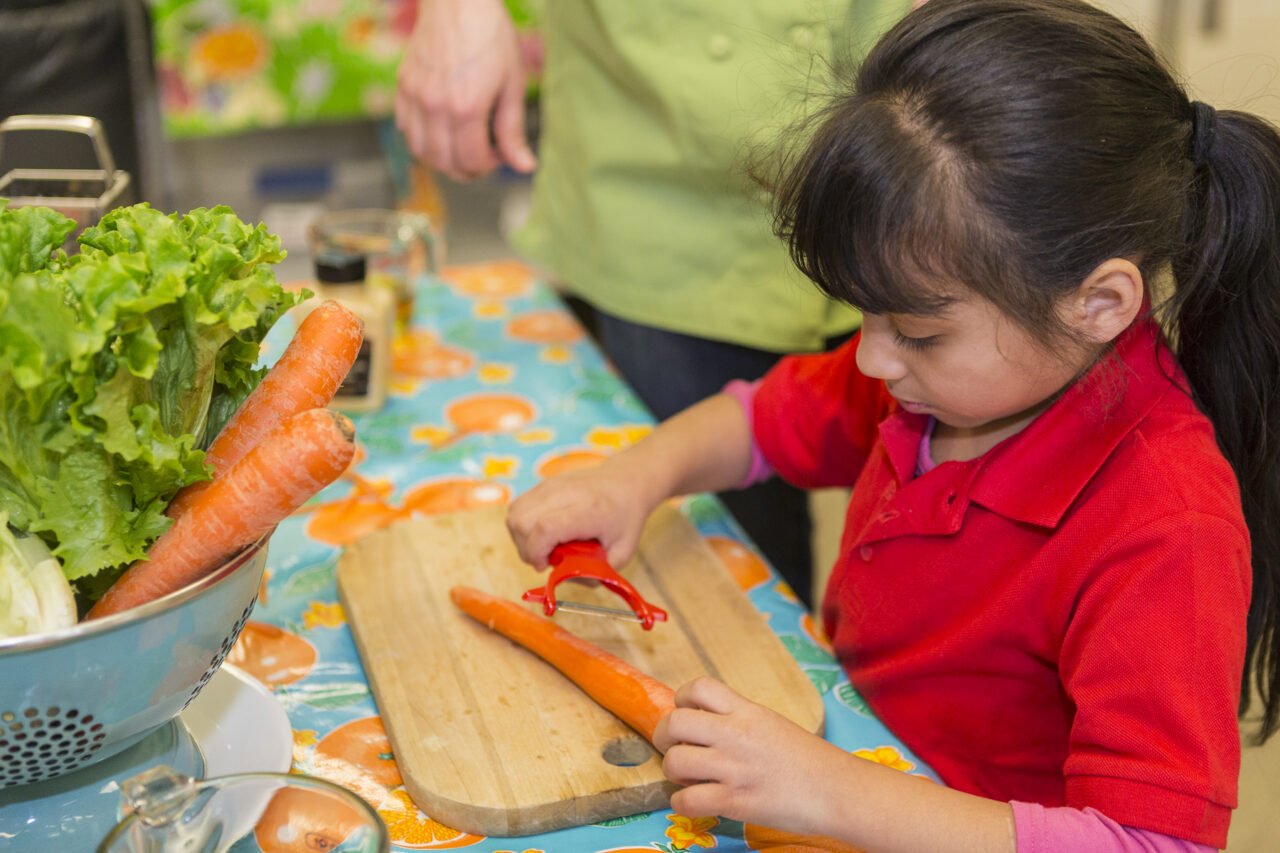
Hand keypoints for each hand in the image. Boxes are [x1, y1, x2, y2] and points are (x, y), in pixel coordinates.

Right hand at [395, 0, 536, 179]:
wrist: (457, 0)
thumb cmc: (490, 34)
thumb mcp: (512, 83)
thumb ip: (513, 130)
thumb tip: (524, 166)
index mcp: (466, 108)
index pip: (470, 162)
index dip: (488, 167)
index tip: (498, 155)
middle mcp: (435, 106)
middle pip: (444, 163)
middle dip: (466, 169)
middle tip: (482, 157)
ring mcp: (414, 96)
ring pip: (421, 152)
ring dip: (442, 159)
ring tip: (461, 147)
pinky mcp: (402, 85)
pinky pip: (405, 129)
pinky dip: (422, 139)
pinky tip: (441, 130)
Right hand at [506, 461, 652, 570]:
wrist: (627, 481)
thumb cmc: (626, 518)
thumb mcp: (621, 553)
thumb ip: (594, 573)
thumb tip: (563, 580)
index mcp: (589, 510)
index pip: (545, 528)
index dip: (537, 552)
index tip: (546, 565)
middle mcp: (565, 493)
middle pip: (522, 521)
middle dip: (527, 549)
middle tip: (546, 559)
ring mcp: (551, 485)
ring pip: (514, 514)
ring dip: (521, 538)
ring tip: (543, 546)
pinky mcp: (543, 484)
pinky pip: (517, 507)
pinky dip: (522, 526)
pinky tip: (541, 533)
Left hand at [653, 677, 849, 835]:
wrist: (838, 791)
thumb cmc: (810, 760)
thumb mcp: (772, 723)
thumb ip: (740, 720)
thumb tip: (707, 723)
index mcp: (747, 711)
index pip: (697, 687)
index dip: (681, 700)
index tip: (685, 714)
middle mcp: (736, 734)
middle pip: (674, 722)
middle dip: (664, 736)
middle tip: (674, 747)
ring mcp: (733, 768)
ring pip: (674, 761)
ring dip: (673, 772)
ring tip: (687, 778)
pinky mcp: (735, 801)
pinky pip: (686, 800)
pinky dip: (682, 804)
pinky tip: (694, 802)